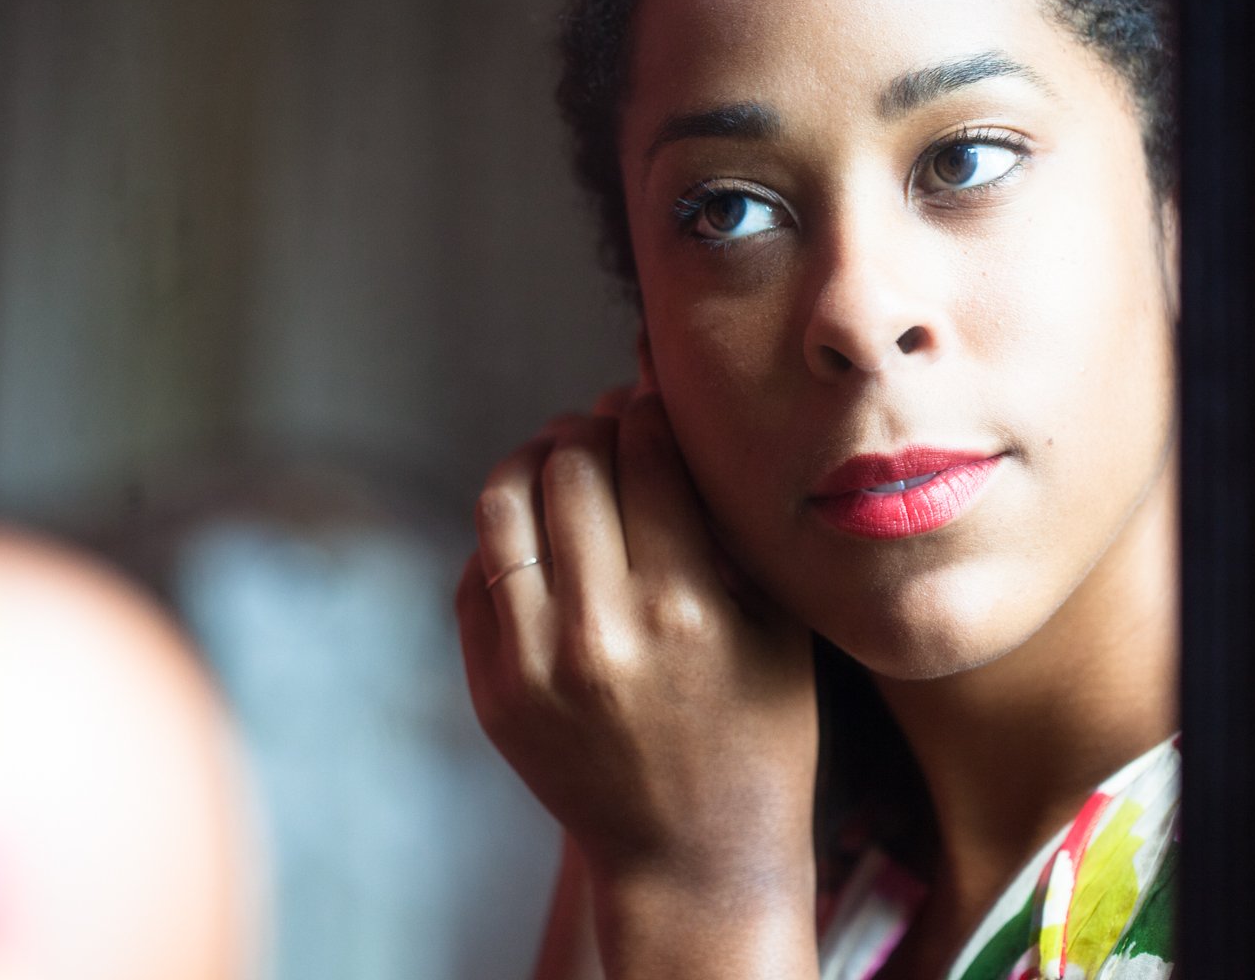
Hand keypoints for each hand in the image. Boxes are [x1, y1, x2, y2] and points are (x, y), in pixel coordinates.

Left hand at [454, 387, 818, 903]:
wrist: (693, 857)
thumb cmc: (760, 734)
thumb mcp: (777, 627)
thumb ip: (730, 524)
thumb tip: (670, 418)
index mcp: (684, 607)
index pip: (646, 451)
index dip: (648, 404)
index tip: (651, 395)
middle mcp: (598, 630)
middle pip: (570, 462)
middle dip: (593, 423)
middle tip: (609, 424)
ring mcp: (531, 663)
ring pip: (503, 503)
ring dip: (534, 462)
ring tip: (562, 460)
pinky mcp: (491, 690)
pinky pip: (477, 571)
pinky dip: (506, 534)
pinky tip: (540, 533)